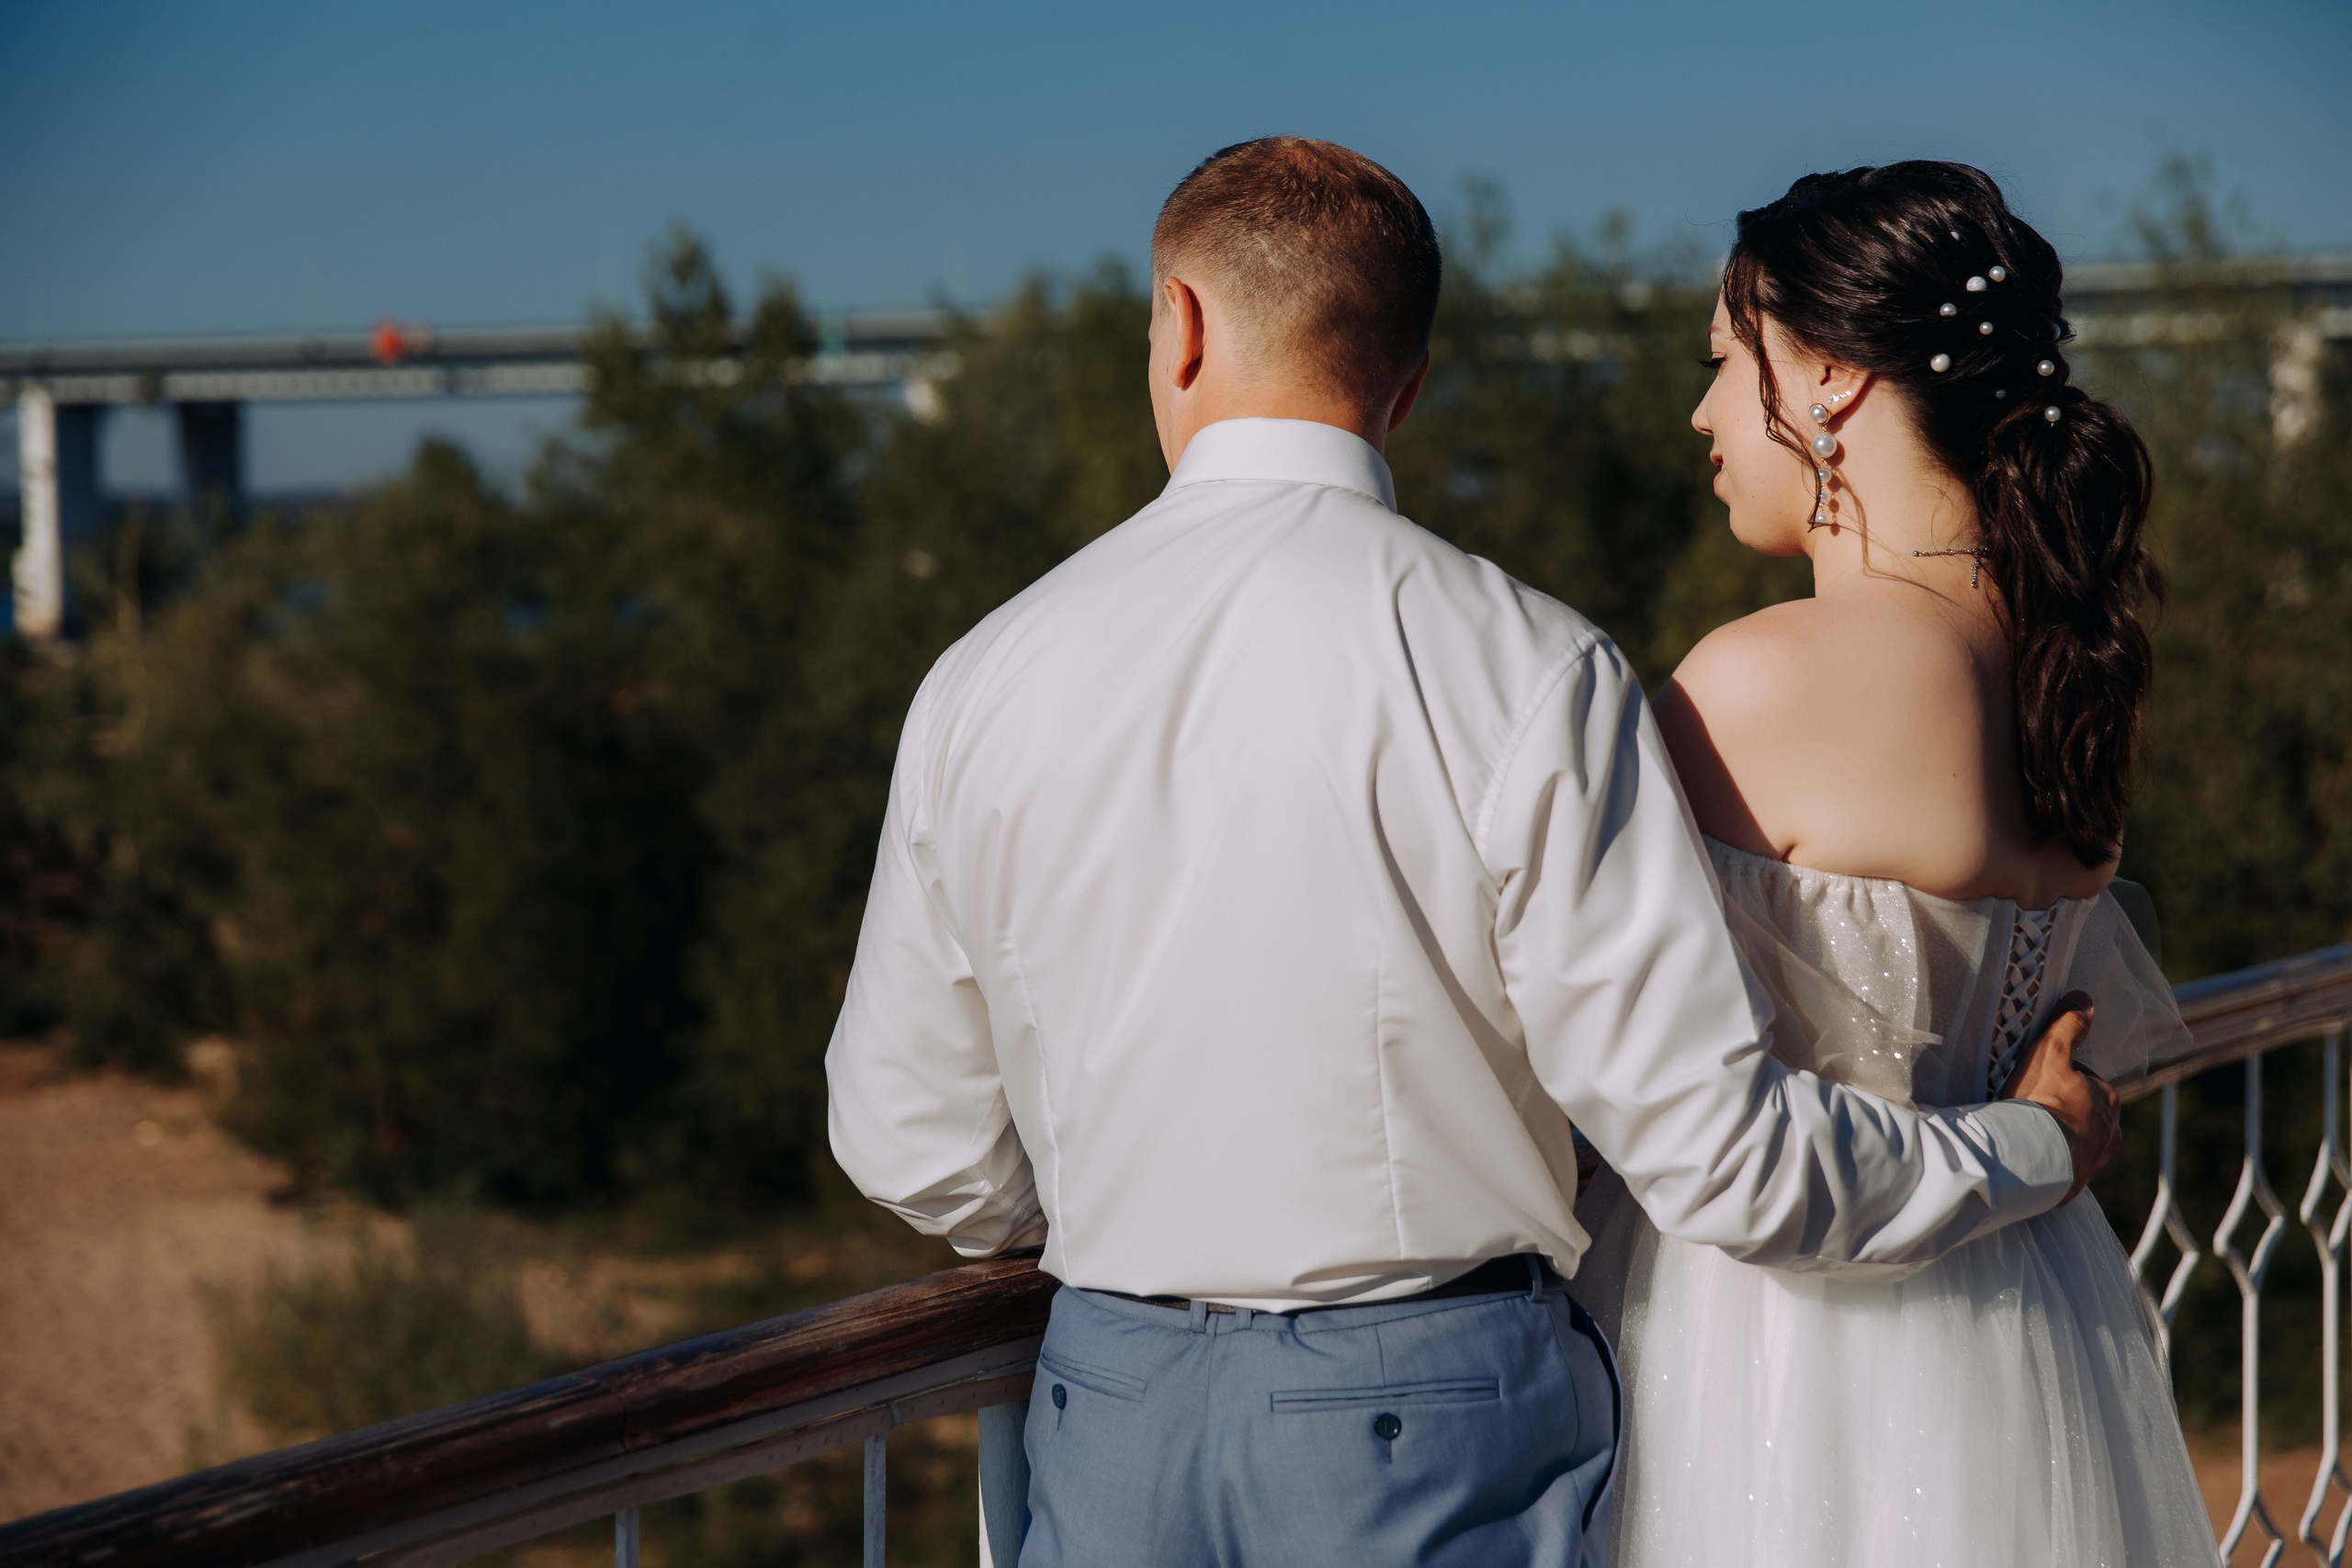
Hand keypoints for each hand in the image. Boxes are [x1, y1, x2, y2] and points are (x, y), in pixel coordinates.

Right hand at [1999, 991, 2120, 1203]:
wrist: (2030, 1159)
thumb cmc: (2041, 1103)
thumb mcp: (2049, 1055)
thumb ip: (2068, 1026)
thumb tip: (2084, 998)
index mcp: (2108, 1099)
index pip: (2085, 1082)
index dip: (2059, 1080)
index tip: (2036, 1084)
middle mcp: (2110, 1132)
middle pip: (2083, 1113)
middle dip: (2062, 1111)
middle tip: (2029, 1108)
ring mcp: (2094, 1161)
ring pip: (2076, 1141)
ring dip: (2057, 1137)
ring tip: (2026, 1134)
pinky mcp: (2076, 1184)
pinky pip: (2064, 1167)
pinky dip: (2051, 1161)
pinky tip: (2029, 1155)